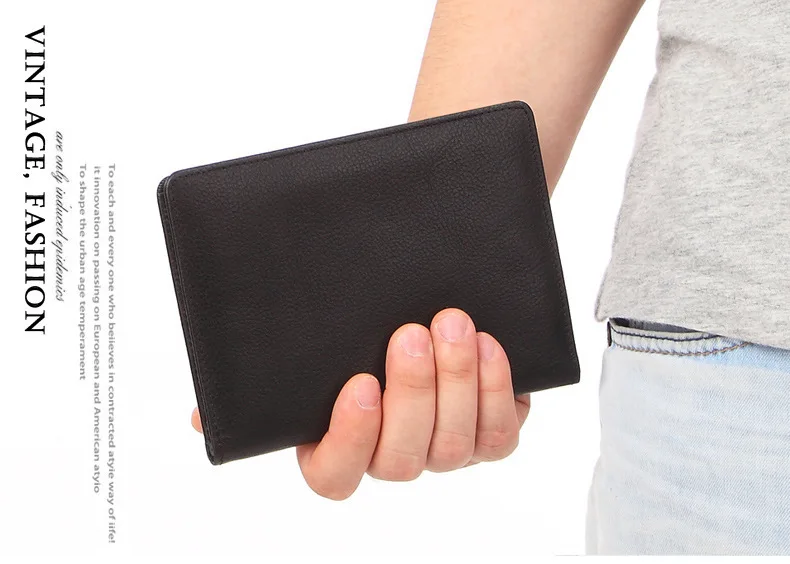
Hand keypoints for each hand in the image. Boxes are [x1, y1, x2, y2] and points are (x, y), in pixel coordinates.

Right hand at [191, 308, 529, 499]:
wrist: (423, 320)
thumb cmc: (354, 344)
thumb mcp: (303, 358)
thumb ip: (260, 383)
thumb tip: (202, 417)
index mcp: (338, 447)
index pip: (334, 475)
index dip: (349, 438)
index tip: (357, 385)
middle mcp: (392, 457)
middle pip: (402, 459)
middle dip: (412, 393)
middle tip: (413, 334)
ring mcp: (442, 451)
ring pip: (452, 447)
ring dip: (456, 383)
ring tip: (453, 324)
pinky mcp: (487, 435)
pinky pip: (498, 435)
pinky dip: (496, 391)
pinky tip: (488, 346)